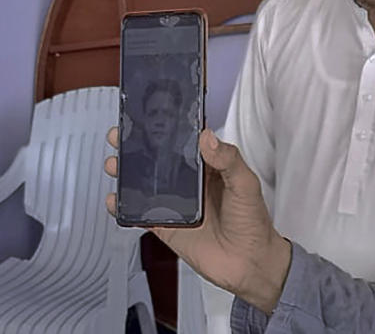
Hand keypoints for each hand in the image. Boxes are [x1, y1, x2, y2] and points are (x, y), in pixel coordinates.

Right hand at [105, 127, 290, 313]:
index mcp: (210, 166)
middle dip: (138, 146)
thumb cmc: (253, 222)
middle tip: (122, 135)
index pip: (186, 141)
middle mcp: (191, 182)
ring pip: (145, 184)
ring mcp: (176, 203)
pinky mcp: (166, 225)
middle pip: (160, 159)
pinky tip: (115, 200)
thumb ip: (229, 160)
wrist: (249, 263)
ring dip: (127, 172)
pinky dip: (124, 207)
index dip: (169, 128)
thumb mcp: (246, 184)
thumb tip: (208, 137)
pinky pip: (140, 214)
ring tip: (115, 163)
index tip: (151, 115)